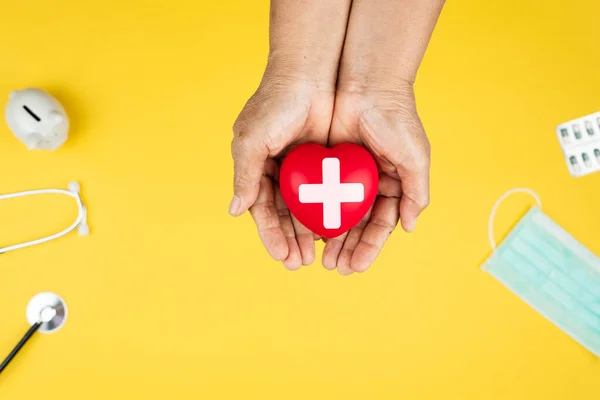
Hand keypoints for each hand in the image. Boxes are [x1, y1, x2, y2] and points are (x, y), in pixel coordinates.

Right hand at [230, 75, 333, 269]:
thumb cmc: (274, 105)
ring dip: (309, 232)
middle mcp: (278, 171)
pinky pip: (326, 193)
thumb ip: (245, 176)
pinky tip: (334, 231)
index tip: (282, 256)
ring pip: (306, 208)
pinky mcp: (325, 162)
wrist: (308, 75)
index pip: (262, 210)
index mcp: (257, 168)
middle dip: (291, 240)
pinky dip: (328, 212)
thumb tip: (235, 211)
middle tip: (301, 263)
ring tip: (318, 256)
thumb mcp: (252, 141)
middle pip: (284, 215)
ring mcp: (302, 168)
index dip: (271, 235)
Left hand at [323, 83, 430, 274]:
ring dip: (329, 237)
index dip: (369, 246)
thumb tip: (408, 229)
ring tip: (320, 258)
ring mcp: (346, 174)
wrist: (368, 84)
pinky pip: (317, 192)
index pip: (380, 224)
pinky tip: (307, 231)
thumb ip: (415, 193)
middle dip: (347, 248)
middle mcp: (368, 183)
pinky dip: (314, 212)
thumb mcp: (415, 158)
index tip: (357, 266)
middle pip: (356, 224)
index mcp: (391, 184)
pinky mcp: (325, 163)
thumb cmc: (397, 120)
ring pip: (336, 213)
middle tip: (335, 268)